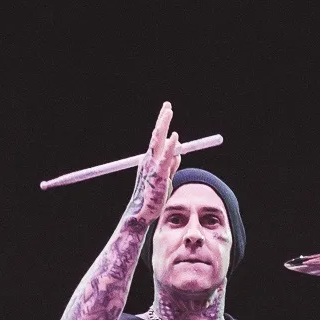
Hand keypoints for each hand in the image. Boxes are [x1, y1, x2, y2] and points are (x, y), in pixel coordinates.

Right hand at [126, 101, 180, 224]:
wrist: (141, 214)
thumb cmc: (151, 199)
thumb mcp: (165, 179)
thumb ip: (171, 166)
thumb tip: (178, 155)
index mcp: (149, 161)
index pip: (157, 139)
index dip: (162, 124)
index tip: (167, 110)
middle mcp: (148, 160)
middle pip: (156, 135)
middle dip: (162, 119)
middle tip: (168, 105)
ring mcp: (152, 166)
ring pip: (158, 140)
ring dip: (163, 124)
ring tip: (168, 110)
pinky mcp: (158, 174)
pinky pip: (165, 157)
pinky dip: (170, 145)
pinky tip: (175, 135)